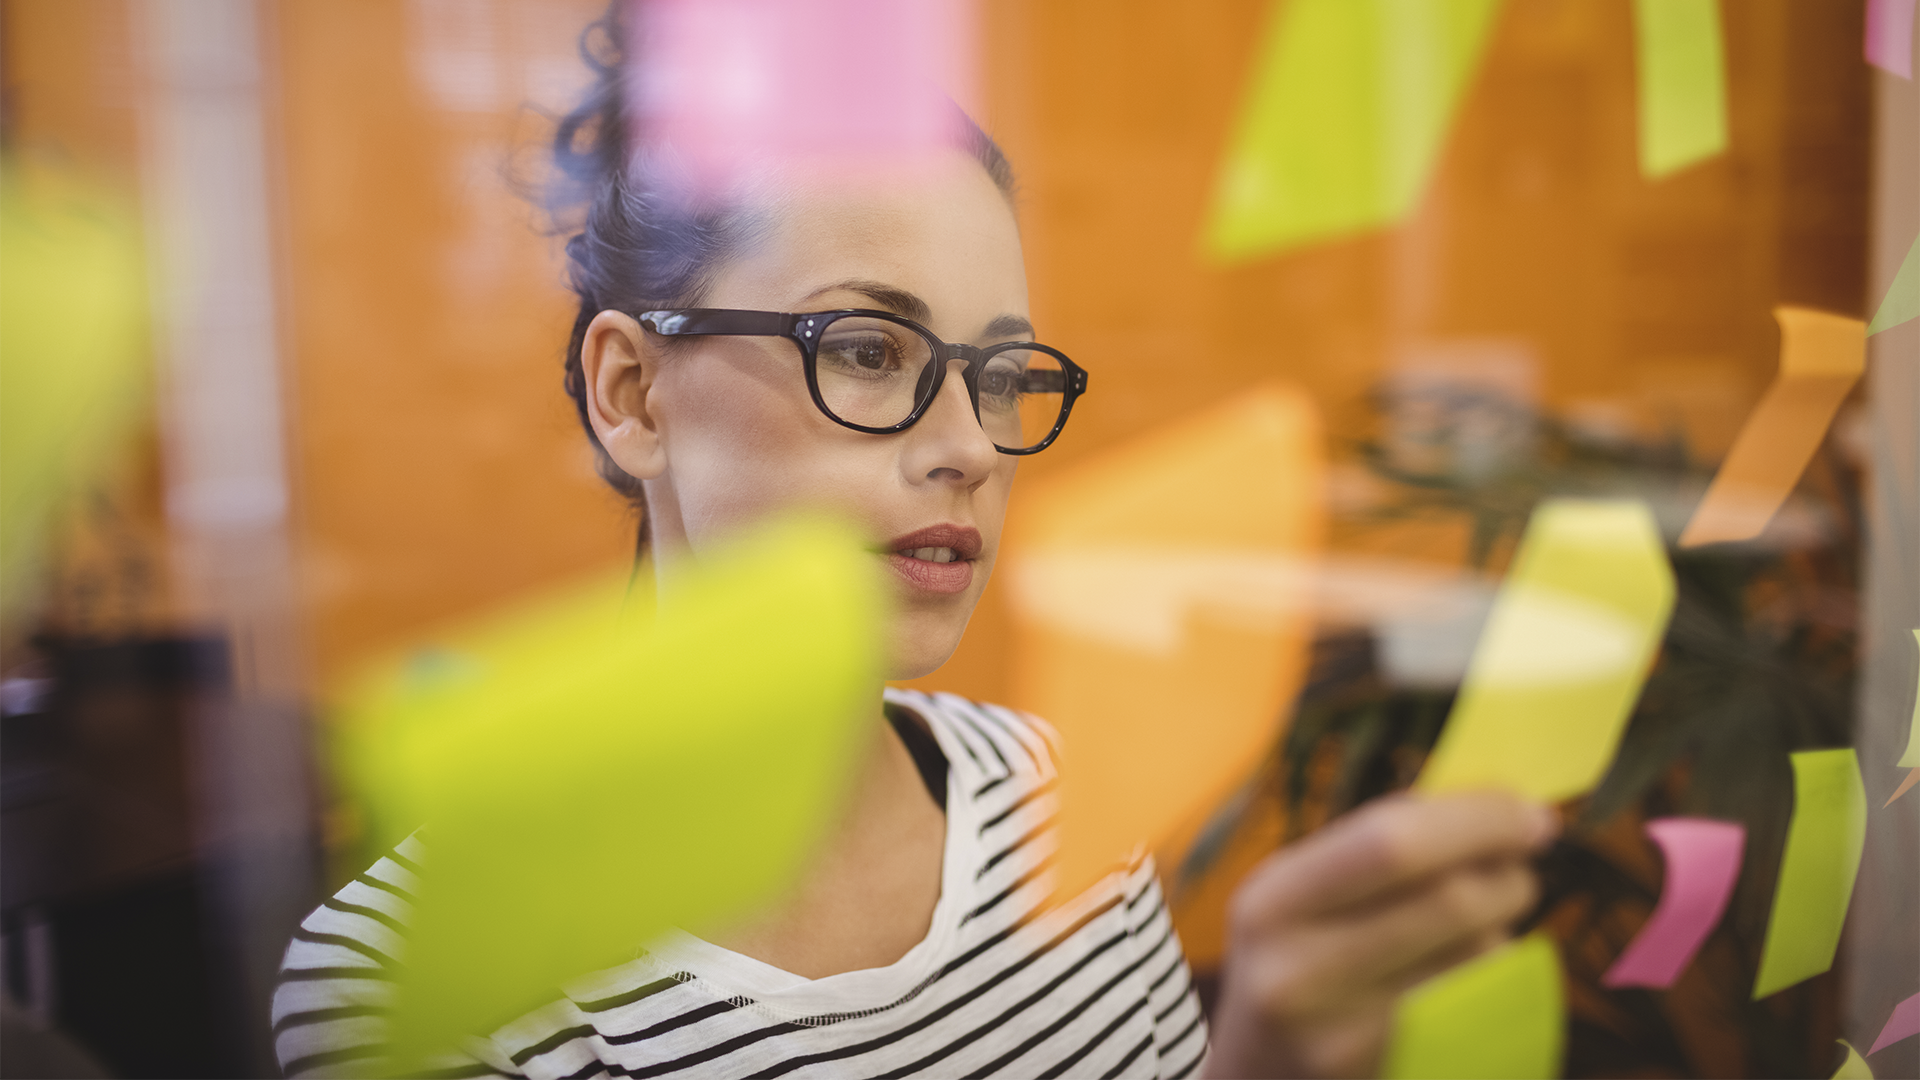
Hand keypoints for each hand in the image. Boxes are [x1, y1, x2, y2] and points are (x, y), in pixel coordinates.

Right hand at [1202, 791, 1555, 1078]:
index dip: (1477, 820)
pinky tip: (1466, 973)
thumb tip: (1494, 801)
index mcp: (1271, 902)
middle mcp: (1298, 972)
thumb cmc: (1295, 960)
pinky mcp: (1391, 1074)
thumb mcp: (1299, 895)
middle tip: (1521, 865)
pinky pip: (1480, 1010)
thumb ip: (1376, 844)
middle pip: (1450, 902)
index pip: (1392, 843)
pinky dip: (1493, 979)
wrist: (1259, 1076)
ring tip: (1476, 922)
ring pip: (1476, 959)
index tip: (1530, 811)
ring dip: (1500, 929)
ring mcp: (1344, 1037)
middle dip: (1507, 874)